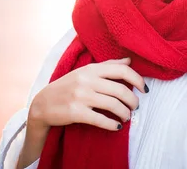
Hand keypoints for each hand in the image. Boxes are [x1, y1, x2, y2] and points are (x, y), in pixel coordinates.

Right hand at [28, 58, 146, 132]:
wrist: (42, 103)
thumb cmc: (68, 86)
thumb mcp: (86, 72)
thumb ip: (108, 65)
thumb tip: (129, 60)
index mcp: (92, 69)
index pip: (122, 70)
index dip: (137, 79)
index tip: (144, 89)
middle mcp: (87, 80)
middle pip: (121, 89)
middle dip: (133, 100)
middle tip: (136, 106)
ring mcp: (81, 96)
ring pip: (113, 105)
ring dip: (125, 113)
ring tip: (127, 117)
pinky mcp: (75, 112)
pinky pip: (100, 119)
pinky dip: (113, 124)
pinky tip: (117, 127)